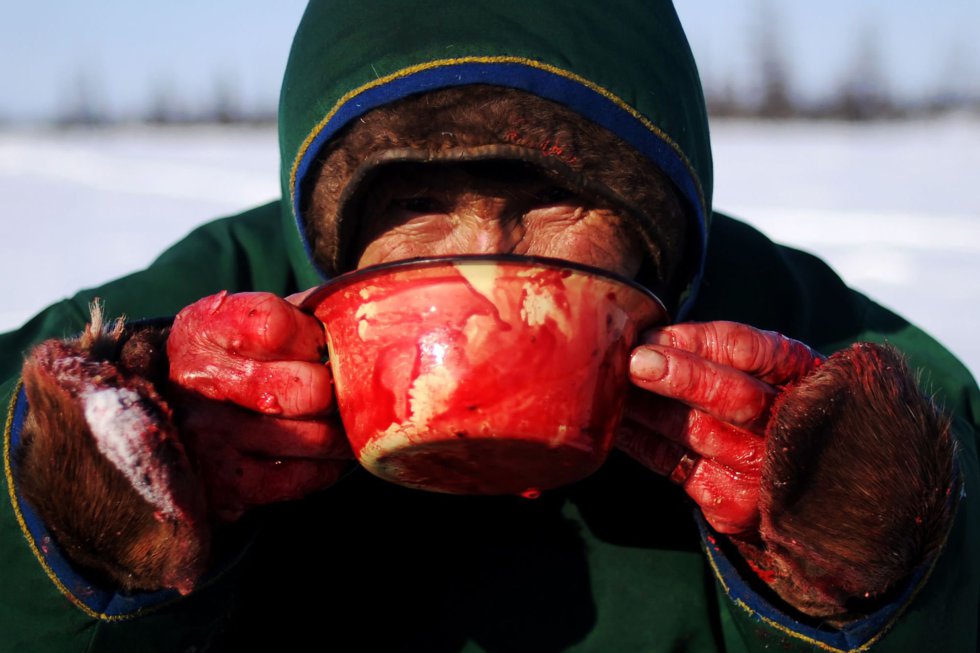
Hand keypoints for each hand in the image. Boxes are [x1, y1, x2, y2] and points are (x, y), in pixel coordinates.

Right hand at [168, 290, 351, 520]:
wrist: (175, 417)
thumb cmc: (237, 360)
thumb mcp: (249, 322)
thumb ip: (300, 313)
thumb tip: (362, 329)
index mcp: (203, 332)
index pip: (275, 327)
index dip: (313, 337)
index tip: (317, 344)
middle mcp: (200, 387)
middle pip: (310, 389)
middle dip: (335, 388)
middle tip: (336, 387)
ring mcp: (212, 442)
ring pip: (319, 437)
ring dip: (340, 428)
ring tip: (336, 417)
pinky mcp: (229, 489)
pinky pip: (309, 477)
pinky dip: (328, 464)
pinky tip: (320, 450)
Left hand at [616, 321, 821, 535]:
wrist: (792, 487)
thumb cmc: (761, 407)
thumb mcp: (763, 370)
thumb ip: (716, 353)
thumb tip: (648, 338)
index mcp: (800, 378)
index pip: (752, 351)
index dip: (698, 340)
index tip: (654, 335)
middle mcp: (787, 427)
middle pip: (735, 398)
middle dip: (681, 376)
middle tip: (635, 362)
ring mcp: (759, 470)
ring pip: (694, 432)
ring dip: (645, 406)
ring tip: (609, 385)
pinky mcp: (729, 501)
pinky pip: (669, 462)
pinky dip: (635, 438)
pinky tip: (612, 420)